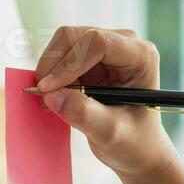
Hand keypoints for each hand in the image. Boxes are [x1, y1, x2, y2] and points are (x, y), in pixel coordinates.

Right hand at [34, 27, 175, 178]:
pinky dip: (49, 74)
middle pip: (75, 36)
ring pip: (62, 43)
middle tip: (43, 96)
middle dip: (53, 65)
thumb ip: (84, 114)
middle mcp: (123, 44)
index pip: (98, 42)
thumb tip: (51, 96)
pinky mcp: (88, 58)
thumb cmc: (135, 141)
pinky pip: (59, 56)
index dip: (69, 63)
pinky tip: (54, 97)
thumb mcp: (111, 134)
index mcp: (141, 56)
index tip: (48, 89)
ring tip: (50, 101)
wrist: (136, 148)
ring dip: (49, 70)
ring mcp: (104, 49)